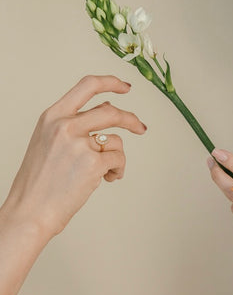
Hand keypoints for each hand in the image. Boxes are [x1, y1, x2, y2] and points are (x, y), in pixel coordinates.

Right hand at [3, 75, 146, 237]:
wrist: (29, 212)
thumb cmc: (39, 181)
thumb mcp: (49, 141)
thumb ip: (75, 123)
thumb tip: (107, 107)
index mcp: (52, 116)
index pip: (87, 86)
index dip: (110, 82)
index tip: (125, 87)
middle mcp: (65, 126)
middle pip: (111, 111)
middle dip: (131, 120)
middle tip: (141, 128)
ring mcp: (79, 144)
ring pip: (116, 140)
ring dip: (118, 156)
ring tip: (108, 171)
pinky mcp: (92, 163)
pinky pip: (118, 159)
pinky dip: (118, 169)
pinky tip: (107, 178)